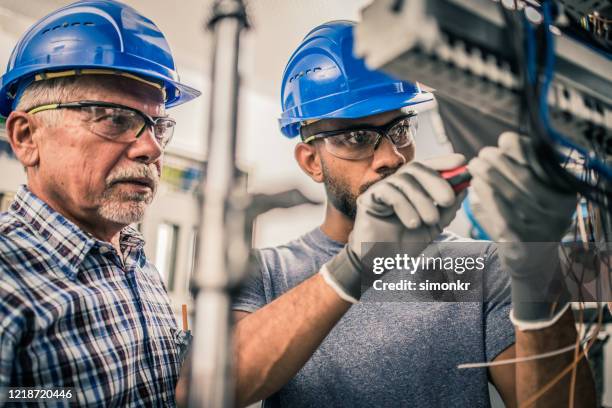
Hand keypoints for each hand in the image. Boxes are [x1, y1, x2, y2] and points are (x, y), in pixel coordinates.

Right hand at [321, 153, 466, 302]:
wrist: (380, 262)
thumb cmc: (405, 243)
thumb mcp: (434, 226)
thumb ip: (447, 208)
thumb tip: (464, 187)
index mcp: (412, 187)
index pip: (427, 167)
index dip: (444, 161)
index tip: (461, 162)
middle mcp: (396, 184)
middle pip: (416, 168)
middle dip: (436, 181)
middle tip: (448, 200)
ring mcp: (381, 189)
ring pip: (404, 180)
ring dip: (422, 200)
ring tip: (430, 220)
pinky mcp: (368, 198)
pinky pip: (388, 192)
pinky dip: (404, 206)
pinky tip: (412, 224)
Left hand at [468, 132, 577, 329]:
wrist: (533, 260)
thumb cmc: (529, 217)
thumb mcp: (536, 192)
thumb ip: (524, 169)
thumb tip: (503, 143)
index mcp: (565, 193)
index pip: (544, 164)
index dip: (522, 148)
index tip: (503, 139)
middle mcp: (559, 211)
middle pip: (525, 179)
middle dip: (499, 162)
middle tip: (481, 154)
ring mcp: (542, 229)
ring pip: (512, 196)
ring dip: (489, 177)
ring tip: (474, 166)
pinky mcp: (523, 244)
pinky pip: (502, 218)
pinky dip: (487, 199)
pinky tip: (476, 188)